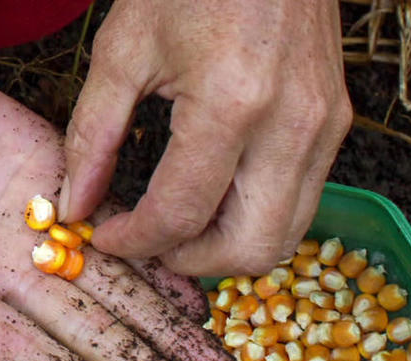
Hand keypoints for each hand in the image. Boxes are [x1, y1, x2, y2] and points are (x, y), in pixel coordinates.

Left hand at [59, 0, 352, 275]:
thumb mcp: (123, 49)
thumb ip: (92, 136)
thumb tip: (74, 204)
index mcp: (232, 103)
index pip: (182, 215)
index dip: (136, 242)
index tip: (107, 236)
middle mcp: (291, 127)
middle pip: (251, 250)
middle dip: (191, 261)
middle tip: (150, 242)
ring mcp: (323, 128)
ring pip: (284, 237)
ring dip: (227, 246)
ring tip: (180, 222)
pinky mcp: (336, 125)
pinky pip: (299, 201)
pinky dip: (254, 216)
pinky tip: (215, 192)